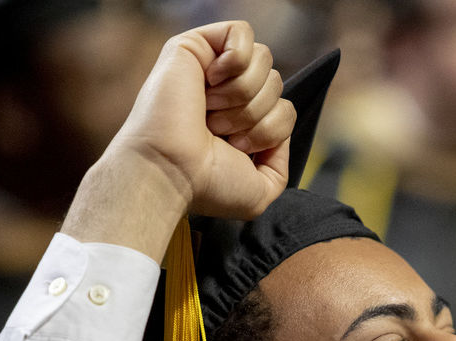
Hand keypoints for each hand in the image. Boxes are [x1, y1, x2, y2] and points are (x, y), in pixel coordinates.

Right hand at [63, 21, 295, 258]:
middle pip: (277, 83)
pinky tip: (209, 82)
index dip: (271, 130)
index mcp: (240, 122)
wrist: (172, 169)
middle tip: (220, 132)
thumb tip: (279, 131)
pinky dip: (235, 62)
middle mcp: (225, 94)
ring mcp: (209, 68)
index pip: (284, 108)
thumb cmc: (206, 184)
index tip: (237, 148)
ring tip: (210, 111)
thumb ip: (279, 165)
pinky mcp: (193, 46)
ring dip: (243, 94)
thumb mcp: (260, 191)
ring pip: (264, 59)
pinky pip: (241, 33)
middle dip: (257, 114)